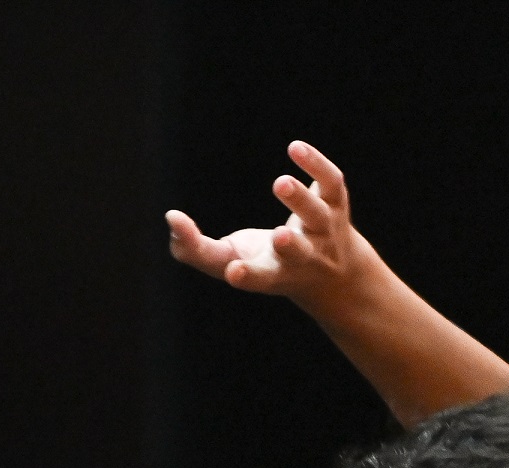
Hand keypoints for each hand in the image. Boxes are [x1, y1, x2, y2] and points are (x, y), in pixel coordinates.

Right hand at [164, 139, 372, 304]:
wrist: (336, 273)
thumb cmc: (267, 263)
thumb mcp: (230, 262)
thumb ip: (195, 249)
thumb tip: (172, 218)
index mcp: (274, 275)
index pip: (260, 278)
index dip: (247, 275)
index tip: (233, 271)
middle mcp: (304, 257)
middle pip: (298, 254)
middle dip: (290, 247)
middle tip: (280, 236)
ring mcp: (323, 230)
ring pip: (316, 216)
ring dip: (300, 201)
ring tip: (281, 184)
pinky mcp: (335, 202)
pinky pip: (329, 182)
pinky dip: (315, 164)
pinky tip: (295, 148)